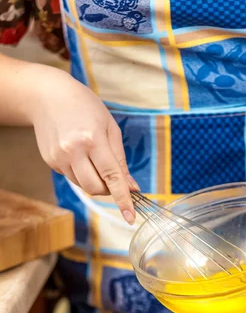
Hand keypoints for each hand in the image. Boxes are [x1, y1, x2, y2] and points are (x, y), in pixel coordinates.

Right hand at [30, 69, 136, 223]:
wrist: (47, 95)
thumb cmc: (84, 106)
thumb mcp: (110, 127)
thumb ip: (120, 160)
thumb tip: (131, 187)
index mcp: (93, 139)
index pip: (112, 177)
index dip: (123, 199)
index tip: (131, 217)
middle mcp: (73, 151)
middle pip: (96, 188)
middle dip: (109, 189)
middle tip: (113, 176)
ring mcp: (59, 158)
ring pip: (84, 186)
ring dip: (95, 181)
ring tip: (93, 158)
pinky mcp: (50, 162)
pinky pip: (72, 178)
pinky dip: (81, 172)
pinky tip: (78, 154)